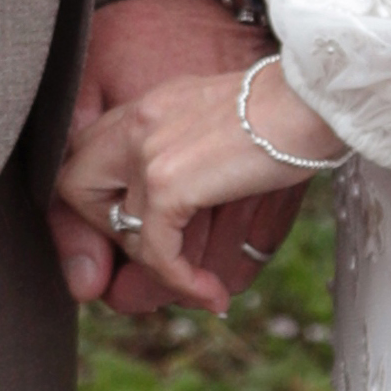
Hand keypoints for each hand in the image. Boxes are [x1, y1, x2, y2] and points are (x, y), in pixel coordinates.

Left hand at [55, 42, 341, 320]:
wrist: (315, 98)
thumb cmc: (290, 113)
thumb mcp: (224, 129)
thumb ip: (190, 162)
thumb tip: (173, 231)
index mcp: (148, 105)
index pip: (86, 154)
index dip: (102, 203)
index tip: (140, 238)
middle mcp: (135, 120)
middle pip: (76, 187)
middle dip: (108, 234)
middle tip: (156, 258)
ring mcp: (144, 149)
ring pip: (123, 231)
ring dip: (162, 273)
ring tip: (200, 288)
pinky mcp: (167, 181)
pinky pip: (156, 252)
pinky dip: (181, 281)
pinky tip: (212, 291)